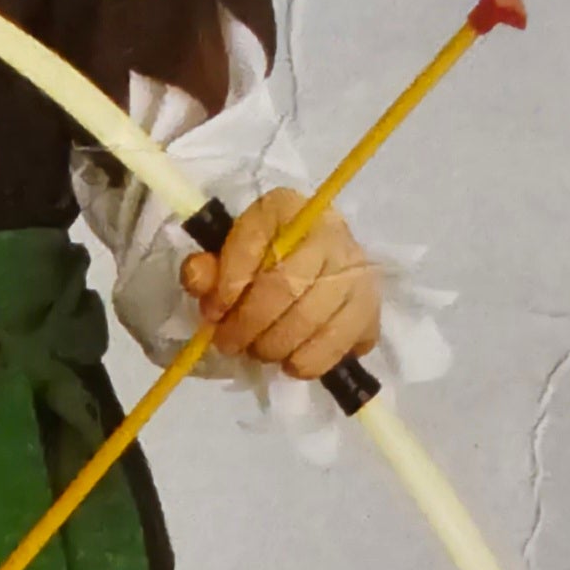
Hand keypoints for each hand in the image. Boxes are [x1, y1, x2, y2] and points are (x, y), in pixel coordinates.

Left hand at [182, 192, 380, 379]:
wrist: (319, 266)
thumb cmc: (265, 262)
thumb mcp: (230, 257)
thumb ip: (208, 267)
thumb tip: (198, 279)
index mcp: (286, 207)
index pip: (254, 241)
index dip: (229, 282)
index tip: (213, 312)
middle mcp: (329, 230)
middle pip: (285, 285)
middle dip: (248, 323)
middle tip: (229, 344)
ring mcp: (356, 268)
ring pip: (311, 318)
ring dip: (274, 346)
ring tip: (258, 352)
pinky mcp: (371, 305)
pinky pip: (339, 342)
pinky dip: (309, 361)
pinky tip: (291, 363)